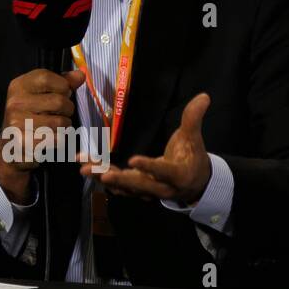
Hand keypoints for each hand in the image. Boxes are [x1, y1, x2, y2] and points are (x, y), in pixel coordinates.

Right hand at [0, 67, 84, 201]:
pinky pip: (57, 139)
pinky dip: (59, 140)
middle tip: (61, 114)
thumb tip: (81, 74)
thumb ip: (61, 84)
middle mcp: (15, 103)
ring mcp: (18, 123)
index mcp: (18, 87)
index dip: (62, 86)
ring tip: (55, 127)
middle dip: (67, 109)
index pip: (46, 77)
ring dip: (64, 127)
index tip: (63, 93)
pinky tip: (50, 139)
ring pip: (60, 122)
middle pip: (58, 101)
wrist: (10, 148)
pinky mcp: (25, 142)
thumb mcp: (41, 95)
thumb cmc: (30, 117)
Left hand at [79, 92, 212, 204]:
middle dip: (118, 178)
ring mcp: (147, 191)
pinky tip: (86, 166)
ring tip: (84, 167)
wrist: (194, 184)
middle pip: (138, 184)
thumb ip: (193, 118)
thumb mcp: (194, 138)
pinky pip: (117, 185)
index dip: (149, 167)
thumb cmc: (192, 157)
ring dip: (103, 177)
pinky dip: (101, 177)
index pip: (163, 172)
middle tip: (97, 171)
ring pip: (124, 186)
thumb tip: (204, 96)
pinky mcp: (136, 191)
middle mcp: (161, 187)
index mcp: (177, 175)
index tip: (133, 160)